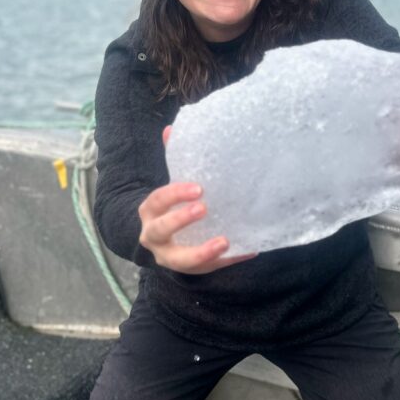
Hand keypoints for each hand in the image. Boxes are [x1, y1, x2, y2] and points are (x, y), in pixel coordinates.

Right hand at [137, 126, 256, 273]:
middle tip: (204, 209)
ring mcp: (170, 257)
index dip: (174, 194)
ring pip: (181, 259)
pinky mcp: (190, 270)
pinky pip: (209, 269)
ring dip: (202, 252)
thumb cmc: (169, 207)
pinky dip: (228, 261)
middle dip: (180, 220)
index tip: (198, 188)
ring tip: (224, 242)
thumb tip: (171, 129)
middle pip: (161, 230)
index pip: (157, 201)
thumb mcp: (168, 187)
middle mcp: (153, 236)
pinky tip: (249, 250)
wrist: (159, 241)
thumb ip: (173, 159)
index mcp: (150, 212)